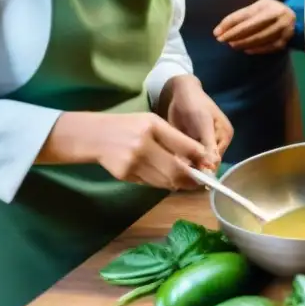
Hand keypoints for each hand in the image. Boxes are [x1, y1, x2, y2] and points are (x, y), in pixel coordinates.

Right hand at [88, 112, 209, 189]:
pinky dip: (162, 182)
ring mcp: (132, 163)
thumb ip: (175, 138)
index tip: (209, 164)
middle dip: (192, 178)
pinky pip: (151, 183)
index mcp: (152, 127)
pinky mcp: (125, 176)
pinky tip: (166, 178)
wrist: (95, 136)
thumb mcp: (153, 122)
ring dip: (179, 183)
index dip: (200, 158)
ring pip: (165, 180)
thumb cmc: (130, 125)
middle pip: (176, 169)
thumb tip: (199, 156)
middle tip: (201, 181)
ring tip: (187, 181)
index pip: (185, 146)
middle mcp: (142, 146)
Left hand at [165, 76, 232, 170]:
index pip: (215, 162)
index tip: (185, 177)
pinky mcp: (191, 143)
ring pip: (195, 161)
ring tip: (170, 166)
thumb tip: (212, 168)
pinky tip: (170, 160)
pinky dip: (179, 159)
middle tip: (174, 172)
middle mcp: (217, 143)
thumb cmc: (193, 104)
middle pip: (205, 164)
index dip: (202, 172)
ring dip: (184, 165)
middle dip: (192, 169)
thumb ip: (208, 145)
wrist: (179, 92)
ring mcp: (203, 143)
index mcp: (224, 137)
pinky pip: (187, 156)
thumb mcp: (203, 124)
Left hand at [214, 0, 295, 54]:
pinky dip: (256, 49)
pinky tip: (246, 50)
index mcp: (268, 6)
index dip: (229, 25)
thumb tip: (218, 31)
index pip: (245, 16)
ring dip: (243, 43)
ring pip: (259, 38)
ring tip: (232, 45)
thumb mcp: (257, 8)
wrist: (294, 17)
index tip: (217, 33)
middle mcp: (278, 16)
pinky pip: (268, 47)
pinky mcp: (285, 41)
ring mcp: (283, 29)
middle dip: (234, 35)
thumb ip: (239, 17)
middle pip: (252, 28)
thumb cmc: (269, 11)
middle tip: (222, 40)